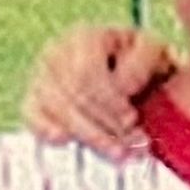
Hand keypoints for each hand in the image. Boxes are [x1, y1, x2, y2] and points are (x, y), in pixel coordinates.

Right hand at [23, 24, 174, 155]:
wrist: (137, 83)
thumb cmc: (146, 67)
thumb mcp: (156, 54)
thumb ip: (143, 61)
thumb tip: (121, 85)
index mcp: (86, 36)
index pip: (86, 74)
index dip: (110, 102)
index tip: (134, 120)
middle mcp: (57, 51)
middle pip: (73, 95)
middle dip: (106, 124)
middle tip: (135, 142)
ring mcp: (42, 76)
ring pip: (58, 110)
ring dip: (92, 137)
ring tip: (121, 153)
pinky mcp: (34, 100)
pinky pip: (32, 117)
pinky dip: (48, 131)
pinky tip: (69, 141)